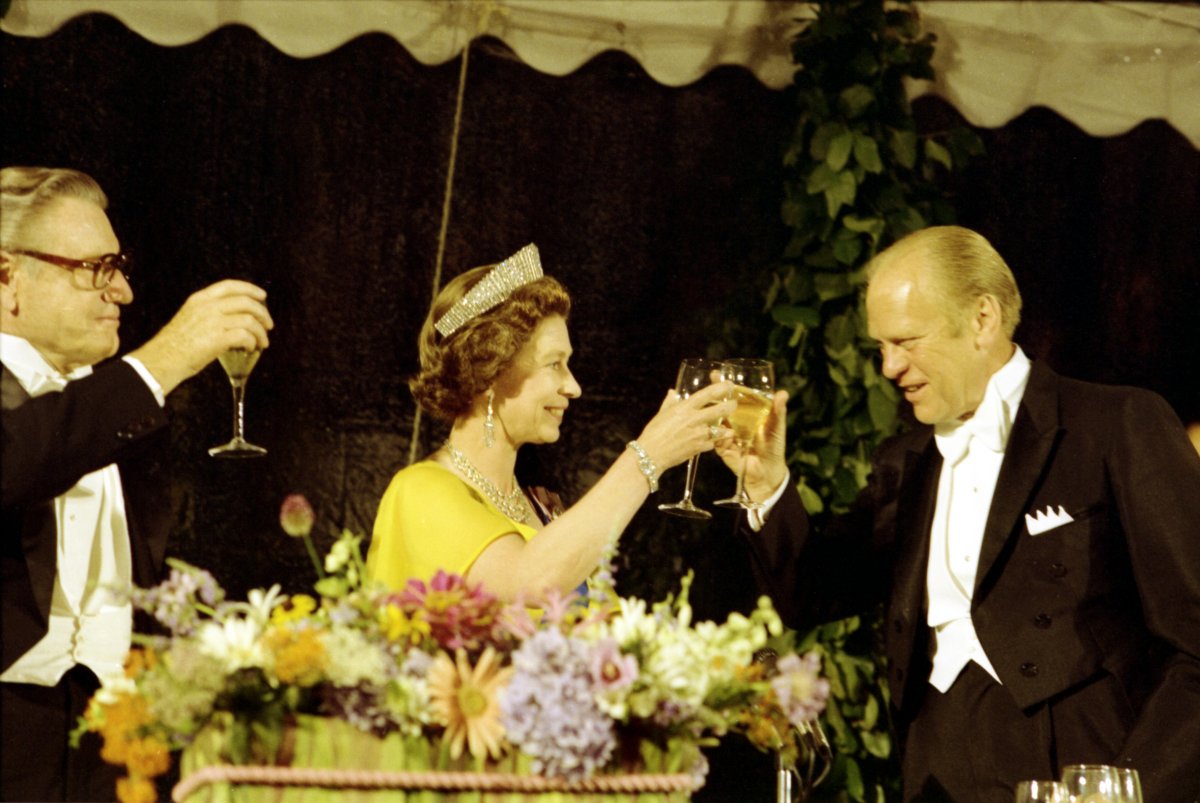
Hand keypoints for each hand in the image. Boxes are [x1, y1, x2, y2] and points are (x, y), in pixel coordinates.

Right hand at [130, 279, 273, 394]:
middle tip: (268, 326)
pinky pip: (245, 336)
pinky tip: (250, 349)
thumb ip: (209, 314)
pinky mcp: (218, 338)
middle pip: (246, 302)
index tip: (262, 296)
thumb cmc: (175, 345)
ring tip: (262, 343)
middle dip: (262, 314)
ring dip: (260, 333)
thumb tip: (234, 319)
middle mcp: (207, 306)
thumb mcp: (190, 318)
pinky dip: (252, 342)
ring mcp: (213, 321)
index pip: (230, 286)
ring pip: (249, 320)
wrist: (161, 360)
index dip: (250, 289)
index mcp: (199, 299)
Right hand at [633, 382, 735, 470]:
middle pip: (721, 410)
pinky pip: (712, 444)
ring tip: (728, 429)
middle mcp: (694, 419)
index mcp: (685, 408)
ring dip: (726, 429)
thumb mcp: (661, 413)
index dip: (721, 388)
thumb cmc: (653, 432)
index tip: (729, 385)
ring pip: (722, 430)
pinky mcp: (699, 448)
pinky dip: (712, 443)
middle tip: (734, 406)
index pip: (707, 394)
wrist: (650, 454)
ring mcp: (699, 434)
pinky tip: (711, 442)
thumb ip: (670, 402)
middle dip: (731, 407)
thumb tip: (672, 392)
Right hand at [714, 389, 788, 501]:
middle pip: (719, 405)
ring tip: (714, 410)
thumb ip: (778, 410)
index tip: (716, 374)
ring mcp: (725, 434)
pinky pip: (715, 440)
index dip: (723, 385)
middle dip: (711, 395)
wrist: (768, 471)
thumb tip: (783, 393)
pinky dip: (719, 437)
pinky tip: (727, 436)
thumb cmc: (774, 446)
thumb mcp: (777, 426)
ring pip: (713, 421)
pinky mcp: (721, 448)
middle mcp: (733, 421)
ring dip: (711, 414)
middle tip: (709, 384)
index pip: (732, 396)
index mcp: (745, 413)